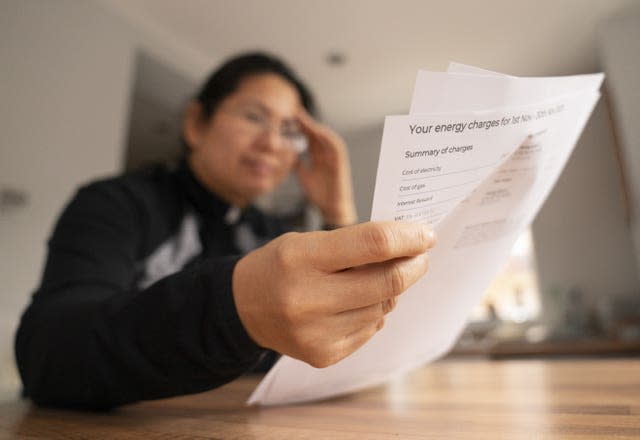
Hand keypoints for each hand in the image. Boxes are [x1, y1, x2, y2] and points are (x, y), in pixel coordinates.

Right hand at [232, 221, 435, 367]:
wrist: (244, 308)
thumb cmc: (279, 266)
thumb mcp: (306, 241)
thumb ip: (354, 243)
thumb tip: (407, 247)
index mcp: (300, 258)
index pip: (372, 244)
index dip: (408, 237)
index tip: (426, 234)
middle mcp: (307, 298)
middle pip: (387, 282)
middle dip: (413, 267)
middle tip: (420, 257)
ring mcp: (316, 333)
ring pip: (383, 307)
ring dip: (389, 291)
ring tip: (371, 280)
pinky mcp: (324, 355)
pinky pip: (371, 329)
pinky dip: (372, 312)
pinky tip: (353, 304)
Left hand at [294, 111, 356, 225]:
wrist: (331, 208)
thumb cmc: (319, 194)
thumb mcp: (303, 175)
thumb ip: (297, 163)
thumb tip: (287, 154)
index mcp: (318, 155)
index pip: (308, 137)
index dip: (299, 127)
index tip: (287, 117)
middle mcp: (326, 153)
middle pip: (315, 133)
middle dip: (305, 122)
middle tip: (293, 110)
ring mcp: (334, 156)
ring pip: (324, 136)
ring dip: (314, 126)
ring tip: (303, 117)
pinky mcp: (341, 161)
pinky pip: (336, 146)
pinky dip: (327, 137)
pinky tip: (317, 131)